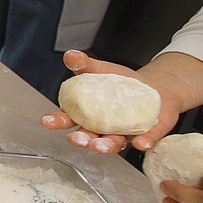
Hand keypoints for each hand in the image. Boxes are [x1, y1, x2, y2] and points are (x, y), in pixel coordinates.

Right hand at [40, 50, 182, 153]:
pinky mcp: (146, 136)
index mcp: (87, 114)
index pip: (68, 119)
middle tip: (78, 139)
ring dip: (106, 147)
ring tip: (100, 146)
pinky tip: (140, 143)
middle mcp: (102, 129)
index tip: (47, 121)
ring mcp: (123, 134)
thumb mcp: (101, 70)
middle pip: (88, 137)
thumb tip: (70, 55)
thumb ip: (85, 65)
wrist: (155, 88)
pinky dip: (142, 143)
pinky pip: (143, 141)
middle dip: (81, 140)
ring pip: (112, 144)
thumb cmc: (123, 84)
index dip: (57, 121)